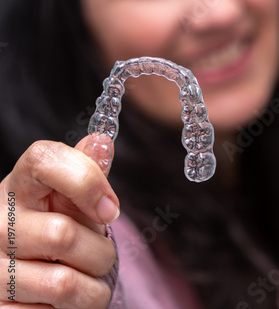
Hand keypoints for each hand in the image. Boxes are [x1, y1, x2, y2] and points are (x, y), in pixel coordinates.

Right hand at [0, 135, 118, 308]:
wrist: (33, 269)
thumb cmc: (58, 224)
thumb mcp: (71, 196)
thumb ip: (86, 169)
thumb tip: (102, 143)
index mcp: (20, 184)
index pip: (44, 159)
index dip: (85, 180)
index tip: (111, 208)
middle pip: (62, 234)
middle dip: (100, 251)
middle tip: (99, 254)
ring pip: (64, 283)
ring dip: (93, 286)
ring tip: (86, 276)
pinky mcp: (0, 307)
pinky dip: (76, 308)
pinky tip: (64, 298)